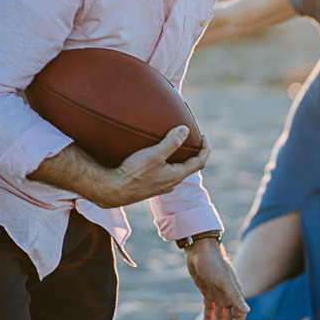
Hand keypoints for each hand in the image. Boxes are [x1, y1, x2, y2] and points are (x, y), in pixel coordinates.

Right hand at [28, 128, 209, 208]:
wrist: (113, 190)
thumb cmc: (134, 172)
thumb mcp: (155, 154)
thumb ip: (171, 142)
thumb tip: (185, 130)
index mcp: (176, 175)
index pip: (199, 162)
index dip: (205, 148)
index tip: (204, 136)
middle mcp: (171, 183)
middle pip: (189, 167)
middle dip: (193, 152)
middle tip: (191, 138)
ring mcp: (161, 186)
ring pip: (177, 171)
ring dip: (180, 158)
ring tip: (176, 145)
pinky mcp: (150, 186)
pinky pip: (166, 173)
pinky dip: (169, 163)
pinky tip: (158, 157)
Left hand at [184, 238, 249, 319]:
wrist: (198, 250)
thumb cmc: (213, 263)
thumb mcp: (223, 280)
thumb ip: (235, 296)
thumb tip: (247, 311)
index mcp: (235, 293)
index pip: (238, 317)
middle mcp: (228, 295)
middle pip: (230, 319)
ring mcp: (217, 294)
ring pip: (220, 316)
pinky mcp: (207, 291)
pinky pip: (209, 309)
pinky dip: (208, 319)